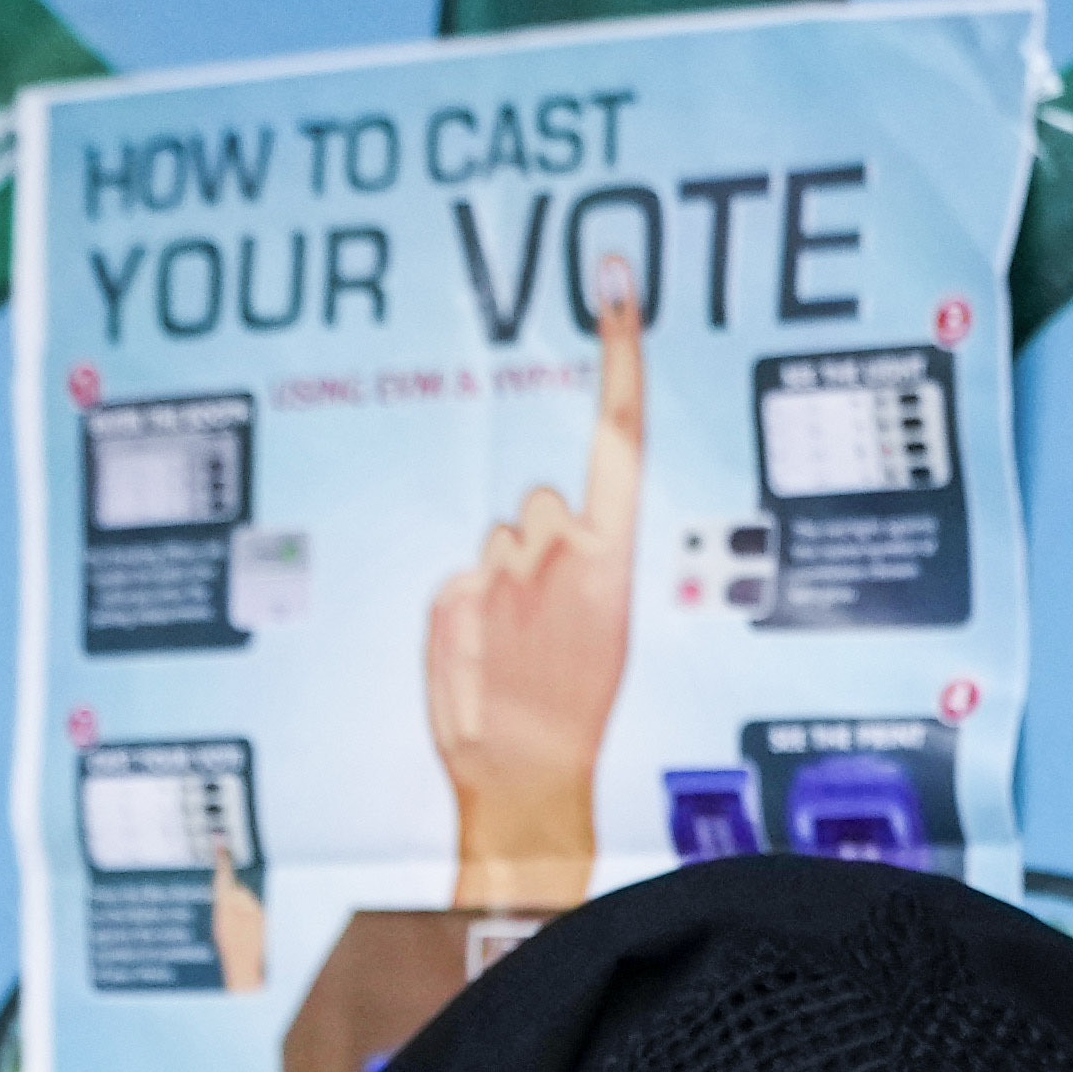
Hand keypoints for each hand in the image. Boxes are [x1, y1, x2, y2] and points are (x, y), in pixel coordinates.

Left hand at [419, 293, 647, 908]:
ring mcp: (502, 572)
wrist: (524, 784)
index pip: (620, 435)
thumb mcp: (600, 633)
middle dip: (539, 549)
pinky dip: (466, 617)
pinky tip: (484, 661)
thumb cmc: (569, 713)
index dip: (620, 356)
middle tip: (544, 620)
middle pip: (541, 505)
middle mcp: (561, 553)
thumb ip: (578, 568)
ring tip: (513, 650)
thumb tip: (533, 538)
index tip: (613, 287)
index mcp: (616, 559)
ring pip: (498, 543)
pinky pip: (459, 582)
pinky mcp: (452, 593)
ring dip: (502, 585)